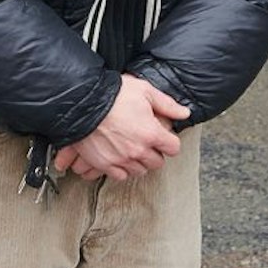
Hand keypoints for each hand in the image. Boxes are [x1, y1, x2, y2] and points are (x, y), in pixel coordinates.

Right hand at [53, 74, 190, 180]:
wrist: (82, 101)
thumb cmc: (113, 93)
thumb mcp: (145, 91)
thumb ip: (167, 105)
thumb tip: (185, 113)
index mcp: (152, 133)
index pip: (173, 148)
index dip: (169, 141)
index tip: (163, 136)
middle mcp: (138, 150)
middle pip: (157, 162)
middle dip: (155, 152)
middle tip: (146, 141)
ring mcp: (121, 159)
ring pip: (140, 171)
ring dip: (139, 162)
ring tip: (132, 149)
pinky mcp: (104, 164)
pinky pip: (120, 176)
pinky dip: (122, 169)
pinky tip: (119, 157)